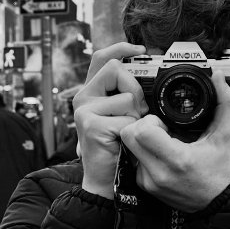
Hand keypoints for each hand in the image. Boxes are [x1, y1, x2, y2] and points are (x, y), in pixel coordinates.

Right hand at [74, 42, 148, 199]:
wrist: (104, 180)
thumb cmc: (117, 148)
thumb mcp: (120, 116)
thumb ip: (125, 95)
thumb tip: (146, 73)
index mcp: (90, 92)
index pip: (102, 57)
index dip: (121, 47)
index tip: (141, 50)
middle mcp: (83, 98)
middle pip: (116, 69)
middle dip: (134, 88)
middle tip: (137, 110)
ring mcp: (85, 111)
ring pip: (127, 97)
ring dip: (136, 116)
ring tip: (126, 132)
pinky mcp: (92, 125)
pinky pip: (127, 119)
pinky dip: (133, 131)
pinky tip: (123, 143)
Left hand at [120, 70, 229, 212]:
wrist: (216, 202)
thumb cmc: (219, 169)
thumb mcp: (224, 135)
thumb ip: (223, 102)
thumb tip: (217, 75)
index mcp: (178, 159)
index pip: (142, 131)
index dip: (151, 120)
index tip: (165, 123)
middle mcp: (159, 173)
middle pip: (128, 135)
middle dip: (141, 126)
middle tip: (161, 129)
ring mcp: (148, 181)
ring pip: (128, 147)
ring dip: (141, 139)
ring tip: (163, 142)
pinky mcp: (143, 186)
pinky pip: (133, 160)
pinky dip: (144, 153)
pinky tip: (161, 154)